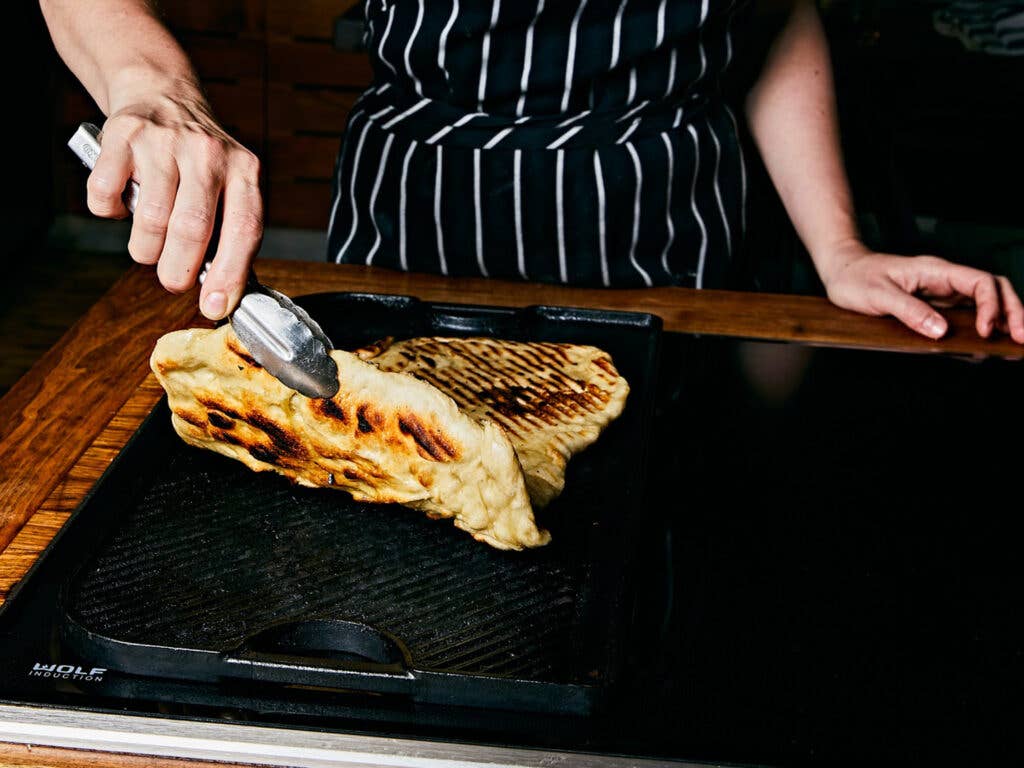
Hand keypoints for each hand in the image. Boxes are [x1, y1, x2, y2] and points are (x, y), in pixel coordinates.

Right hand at [87, 79, 262, 319]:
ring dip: (145, 249)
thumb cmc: (201, 161)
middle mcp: (208, 153)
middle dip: (178, 270)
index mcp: (245, 170)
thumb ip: (230, 232)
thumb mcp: (231, 185)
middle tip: (173, 281)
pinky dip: (108, 213)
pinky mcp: (122, 135)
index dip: (231, 274)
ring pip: (150, 219)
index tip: (216, 306)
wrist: (163, 95)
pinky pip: (106, 196)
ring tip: (150, 245)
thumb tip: (224, 293)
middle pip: (192, 229)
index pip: (244, 229)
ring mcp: (164, 141)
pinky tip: (122, 204)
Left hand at [818, 239, 1023, 343]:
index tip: (985, 331)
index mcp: (935, 270)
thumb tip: (941, 331)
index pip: (979, 282)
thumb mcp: (878, 295)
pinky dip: (981, 325)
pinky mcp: (934, 303)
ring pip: (984, 300)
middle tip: (1022, 339)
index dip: (991, 306)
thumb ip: (908, 311)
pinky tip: (987, 343)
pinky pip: (965, 312)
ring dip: (1003, 318)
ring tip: (1015, 344)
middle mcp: (944, 279)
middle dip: (1013, 311)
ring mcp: (941, 291)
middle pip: (993, 288)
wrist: (842, 270)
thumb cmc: (856, 278)